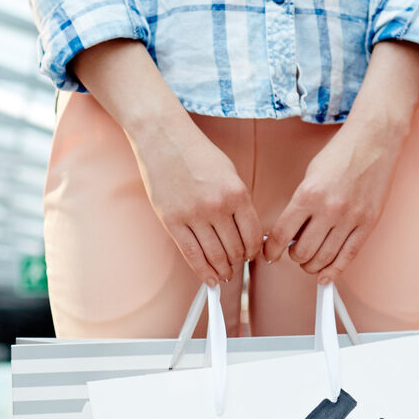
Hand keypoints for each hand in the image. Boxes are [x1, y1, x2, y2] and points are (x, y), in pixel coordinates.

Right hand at [126, 116, 261, 285]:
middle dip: (238, 262)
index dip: (254, 252)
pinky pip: (191, 255)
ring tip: (224, 274)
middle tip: (236, 266)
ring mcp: (194, 216)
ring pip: (215, 256)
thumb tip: (247, 234)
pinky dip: (203, 272)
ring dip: (223, 270)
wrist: (163, 138)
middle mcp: (218, 207)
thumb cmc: (197, 154)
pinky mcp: (173, 222)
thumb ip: (239, 203)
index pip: (253, 236)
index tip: (251, 256)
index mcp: (237, 193)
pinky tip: (210, 280)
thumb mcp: (230, 174)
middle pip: (235, 250)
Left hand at [267, 118, 402, 280]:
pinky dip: (334, 271)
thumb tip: (288, 234)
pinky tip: (325, 276)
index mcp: (308, 194)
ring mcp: (350, 218)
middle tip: (293, 253)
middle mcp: (329, 209)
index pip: (281, 235)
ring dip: (311, 266)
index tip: (269, 254)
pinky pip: (348, 256)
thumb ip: (299, 205)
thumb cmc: (340, 155)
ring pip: (323, 259)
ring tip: (308, 261)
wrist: (374, 141)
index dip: (271, 250)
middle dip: (293, 258)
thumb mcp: (309, 175)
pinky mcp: (368, 224)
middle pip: (302, 252)